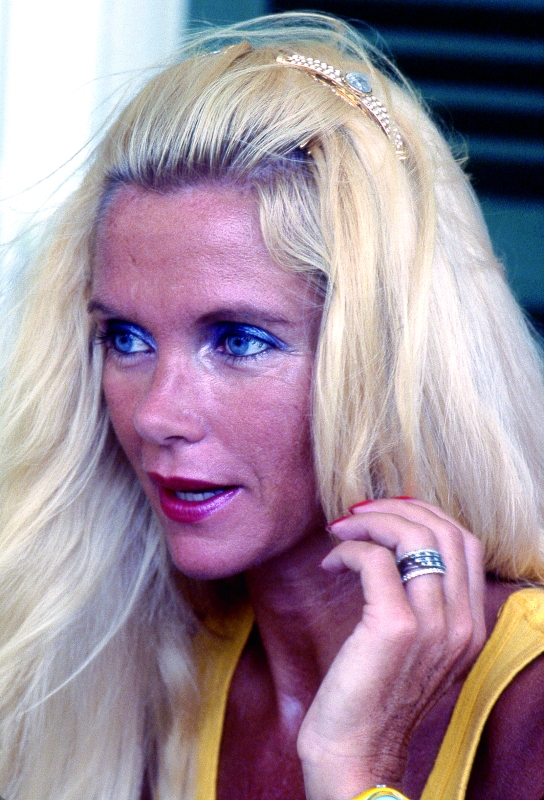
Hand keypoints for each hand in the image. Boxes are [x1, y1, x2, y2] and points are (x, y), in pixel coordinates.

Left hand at [297, 498, 485, 799]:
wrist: (355, 753)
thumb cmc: (372, 695)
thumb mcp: (412, 645)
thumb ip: (418, 600)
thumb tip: (390, 544)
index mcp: (469, 625)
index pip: (466, 542)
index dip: (425, 514)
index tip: (386, 512)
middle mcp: (461, 623)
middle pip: (445, 530)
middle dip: (397, 508)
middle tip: (358, 513)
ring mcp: (433, 626)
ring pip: (414, 537)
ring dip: (370, 522)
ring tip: (341, 530)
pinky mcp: (395, 628)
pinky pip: (376, 560)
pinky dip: (350, 550)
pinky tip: (331, 563)